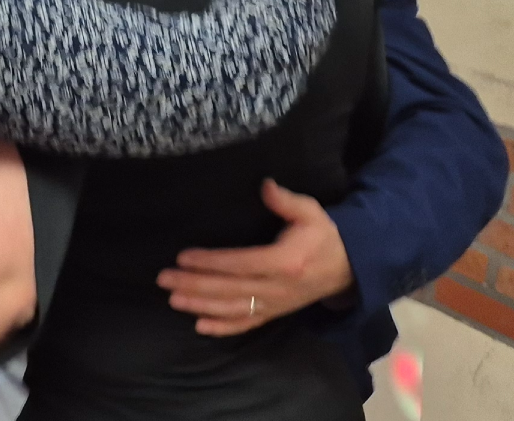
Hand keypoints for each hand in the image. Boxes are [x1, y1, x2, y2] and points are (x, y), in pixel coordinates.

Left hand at [157, 180, 354, 336]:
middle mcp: (279, 288)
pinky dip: (224, 328)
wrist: (349, 268)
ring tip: (173, 299)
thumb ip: (286, 201)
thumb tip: (265, 185)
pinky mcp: (275, 314)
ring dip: (201, 305)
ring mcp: (277, 304)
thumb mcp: (311, 212)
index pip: (242, 264)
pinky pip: (248, 324)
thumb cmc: (322, 235)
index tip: (183, 257)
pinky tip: (200, 326)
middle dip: (195, 284)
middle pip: (231, 289)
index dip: (211, 262)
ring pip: (234, 309)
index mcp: (286, 261)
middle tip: (164, 278)